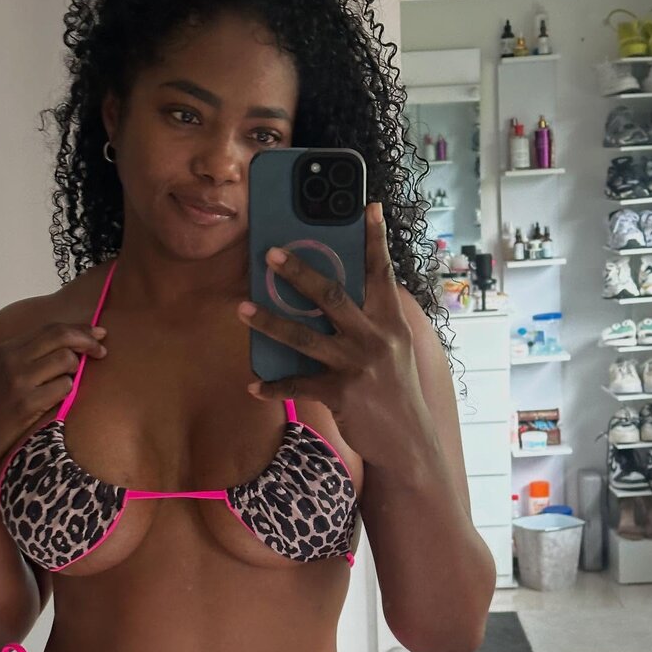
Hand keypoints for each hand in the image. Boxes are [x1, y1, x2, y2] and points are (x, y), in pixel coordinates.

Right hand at [0, 321, 107, 476]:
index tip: (98, 332)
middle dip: (88, 341)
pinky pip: (64, 388)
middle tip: (101, 351)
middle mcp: (13, 359)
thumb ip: (28, 356)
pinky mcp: (26, 403)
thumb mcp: (2, 372)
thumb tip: (69, 346)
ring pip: (66, 361)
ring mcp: (19, 381)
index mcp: (7, 349)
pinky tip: (56, 400)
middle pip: (62, 337)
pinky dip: (67, 392)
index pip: (51, 328)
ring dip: (74, 372)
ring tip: (65, 384)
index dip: (79, 329)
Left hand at [236, 202, 427, 467]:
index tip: (369, 206)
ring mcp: (357, 365)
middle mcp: (376, 338)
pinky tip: (253, 384)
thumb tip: (330, 299)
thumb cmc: (395, 393)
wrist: (409, 444)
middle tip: (269, 253)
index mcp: (391, 322)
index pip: (383, 273)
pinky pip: (298, 384)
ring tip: (242, 309)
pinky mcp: (341, 394)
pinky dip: (273, 386)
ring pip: (304, 337)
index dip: (375, 239)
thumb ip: (371, 324)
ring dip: (269, 322)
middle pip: (331, 295)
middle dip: (297, 272)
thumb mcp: (395, 352)